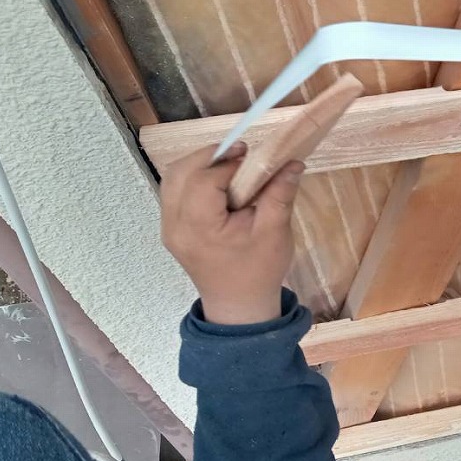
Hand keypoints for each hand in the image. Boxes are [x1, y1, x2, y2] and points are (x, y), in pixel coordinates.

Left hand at [160, 142, 303, 324]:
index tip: (252, 158)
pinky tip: (218, 183)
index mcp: (198, 227)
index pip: (204, 179)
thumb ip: (280, 193)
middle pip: (180, 173)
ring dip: (199, 165)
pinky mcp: (172, 229)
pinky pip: (174, 192)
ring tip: (229, 165)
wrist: (239, 306)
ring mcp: (169, 228)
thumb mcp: (275, 232)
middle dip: (209, 156)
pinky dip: (193, 178)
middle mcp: (175, 225)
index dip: (228, 163)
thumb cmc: (258, 271)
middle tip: (240, 154)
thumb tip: (292, 161)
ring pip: (172, 179)